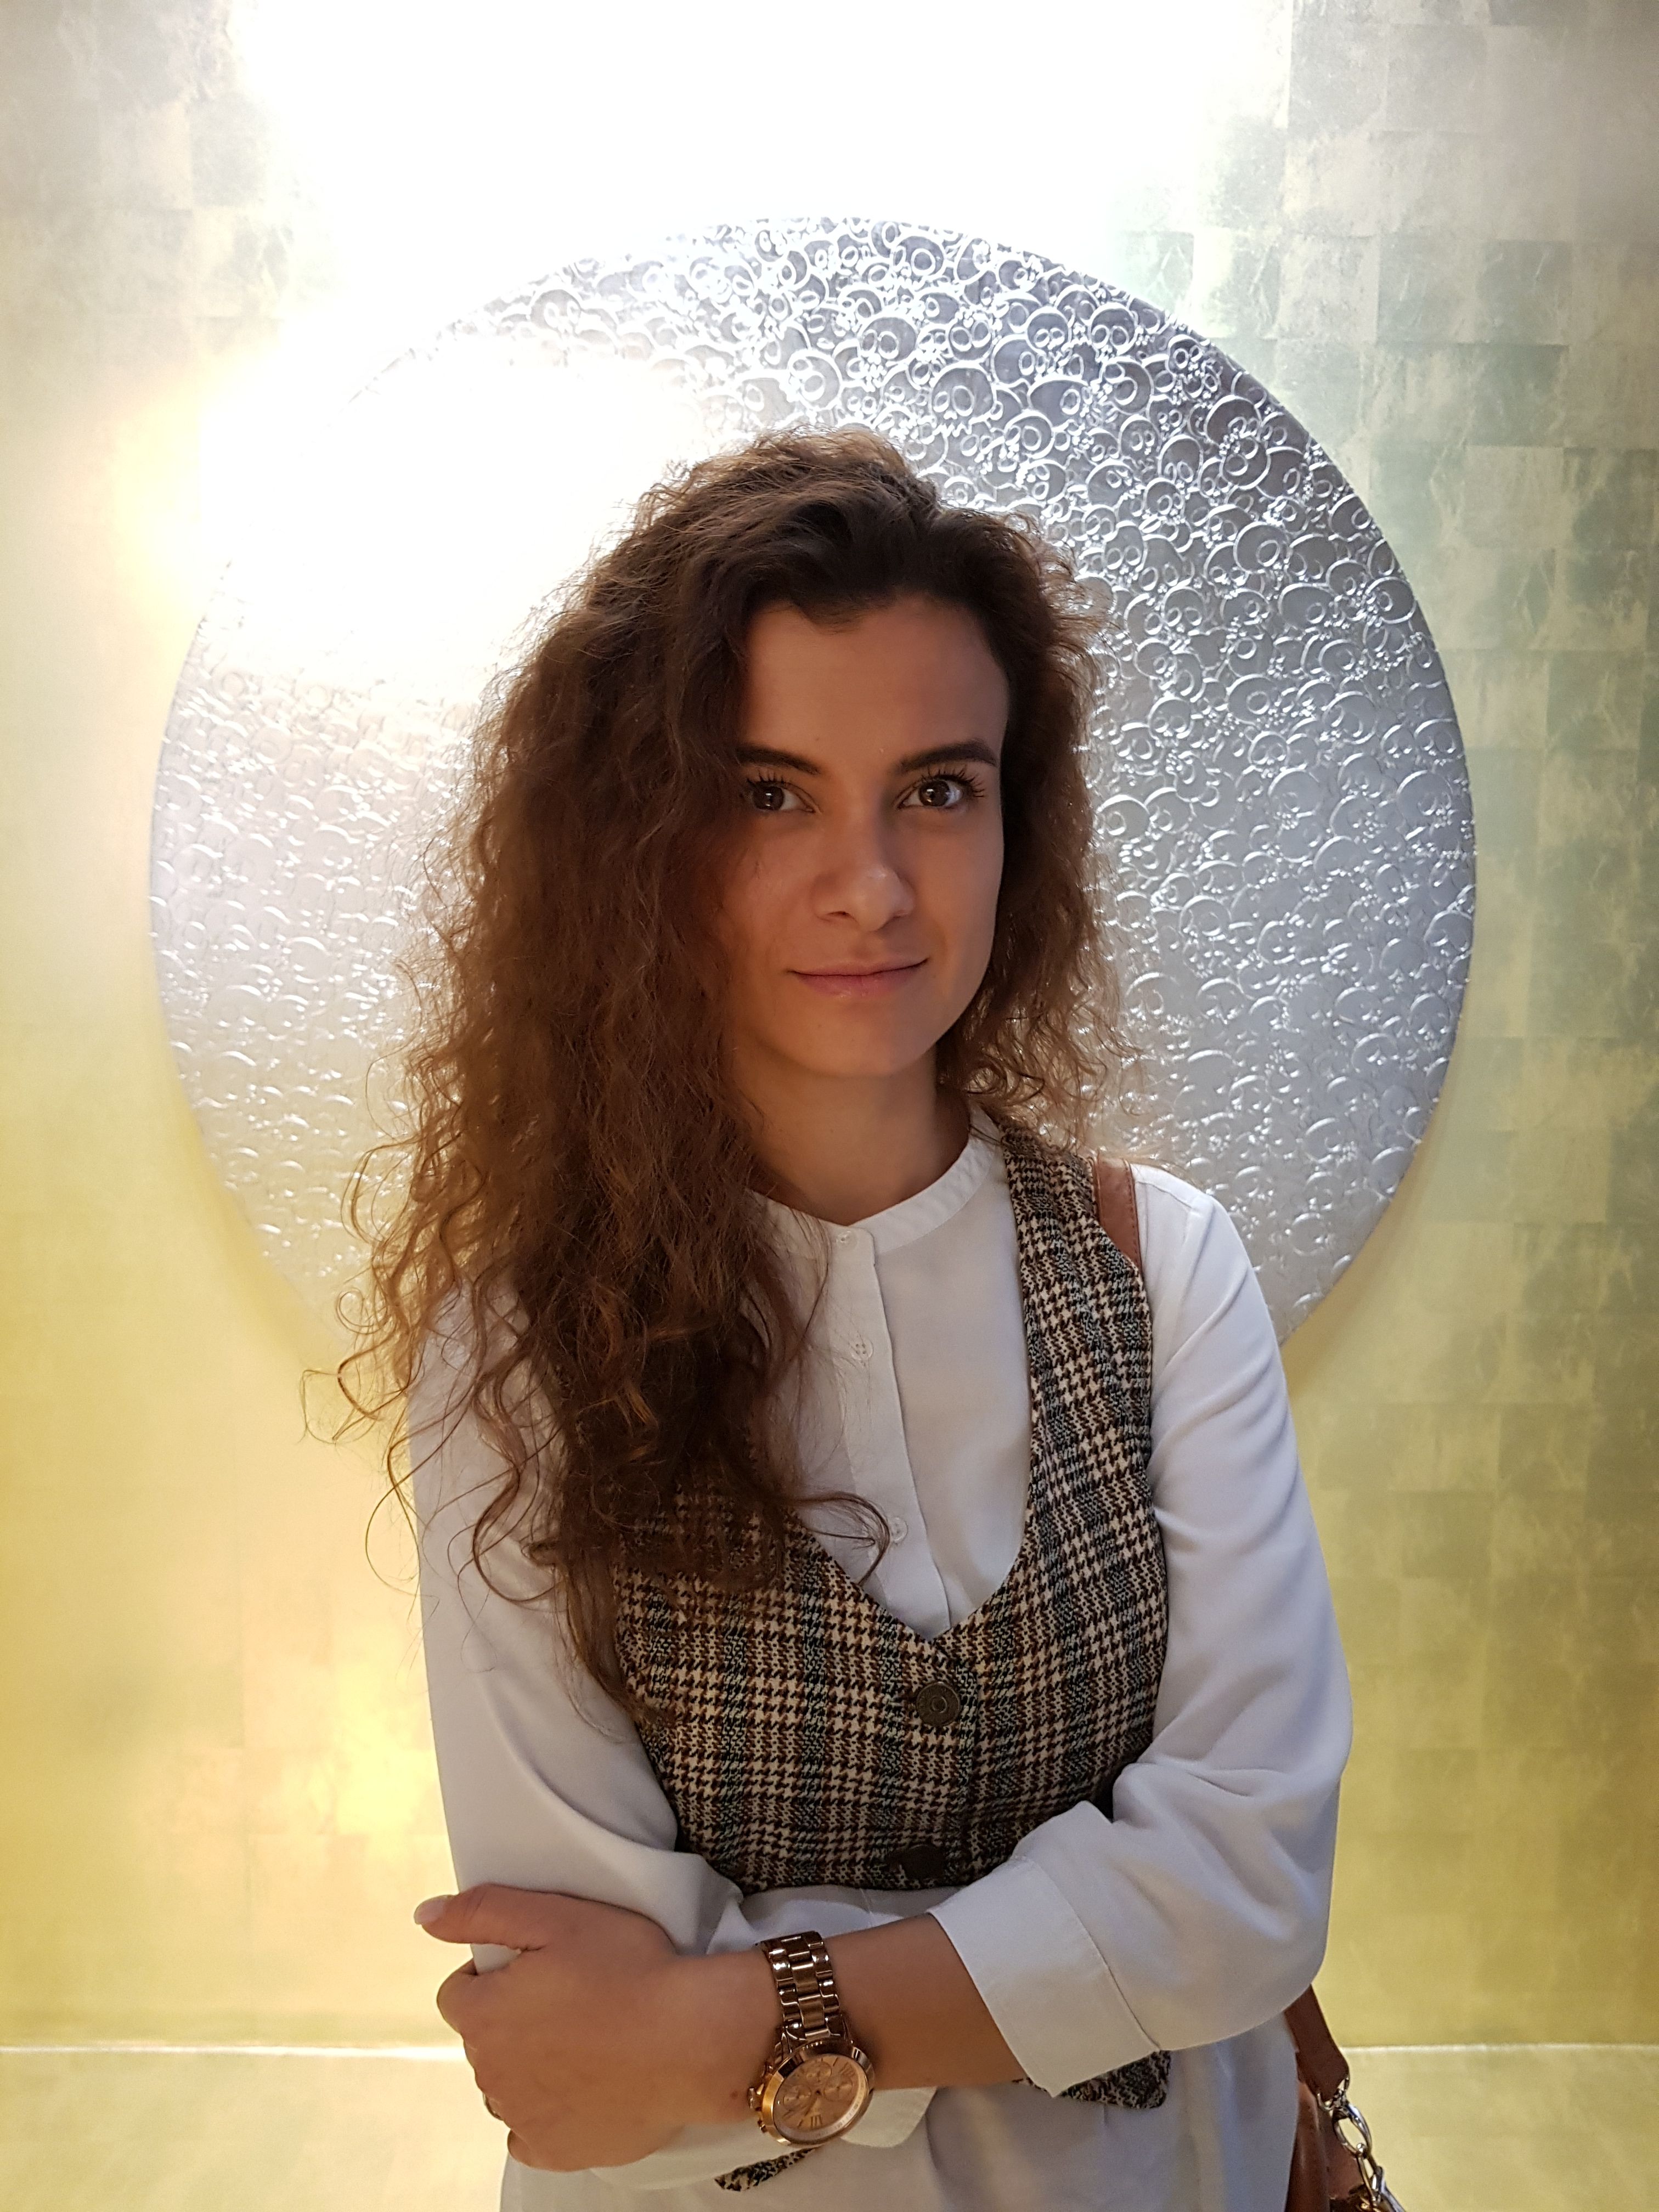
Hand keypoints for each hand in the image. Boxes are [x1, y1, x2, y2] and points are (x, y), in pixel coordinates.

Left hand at [418, 1884, 756, 2171]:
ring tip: (583, 2039)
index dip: (492, 1974)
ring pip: (505, 2085)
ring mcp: (522, 2118)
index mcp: (484, 2015)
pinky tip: (578, 2088)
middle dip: (511, 2016)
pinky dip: (543, 2114)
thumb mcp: (557, 1916)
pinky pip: (527, 2135)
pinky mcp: (556, 2151)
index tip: (536, 1965)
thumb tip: (425, 1916)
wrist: (691, 2040)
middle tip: (570, 1994)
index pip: (458, 1993)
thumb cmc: (628, 1970)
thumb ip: (484, 1911)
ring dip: (527, 2064)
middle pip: (483, 2038)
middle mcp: (491, 2073)